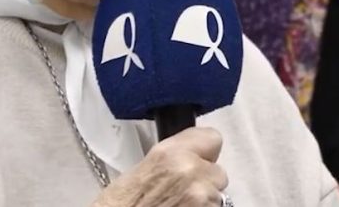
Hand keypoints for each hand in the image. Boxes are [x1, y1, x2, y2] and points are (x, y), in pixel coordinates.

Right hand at [94, 127, 227, 206]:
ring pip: (217, 196)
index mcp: (171, 153)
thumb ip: (171, 158)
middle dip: (204, 180)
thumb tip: (190, 156)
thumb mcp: (140, 170)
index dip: (205, 151)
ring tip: (177, 204)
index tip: (197, 158)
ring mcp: (202, 200)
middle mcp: (191, 172)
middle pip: (218, 172)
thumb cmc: (120, 204)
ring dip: (203, 200)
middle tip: (181, 189)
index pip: (212, 138)